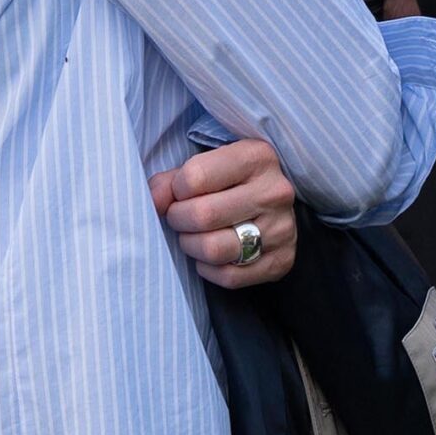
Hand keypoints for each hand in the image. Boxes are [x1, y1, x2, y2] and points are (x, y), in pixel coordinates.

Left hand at [151, 139, 297, 287]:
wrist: (274, 207)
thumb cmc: (230, 183)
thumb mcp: (205, 167)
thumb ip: (172, 180)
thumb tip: (153, 201)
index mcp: (256, 157)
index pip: (194, 177)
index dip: (175, 190)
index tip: (180, 194)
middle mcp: (275, 191)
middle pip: (202, 216)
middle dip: (179, 220)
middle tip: (179, 219)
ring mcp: (282, 228)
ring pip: (214, 250)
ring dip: (191, 246)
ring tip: (193, 237)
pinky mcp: (282, 260)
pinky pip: (229, 277)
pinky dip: (209, 269)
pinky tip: (212, 256)